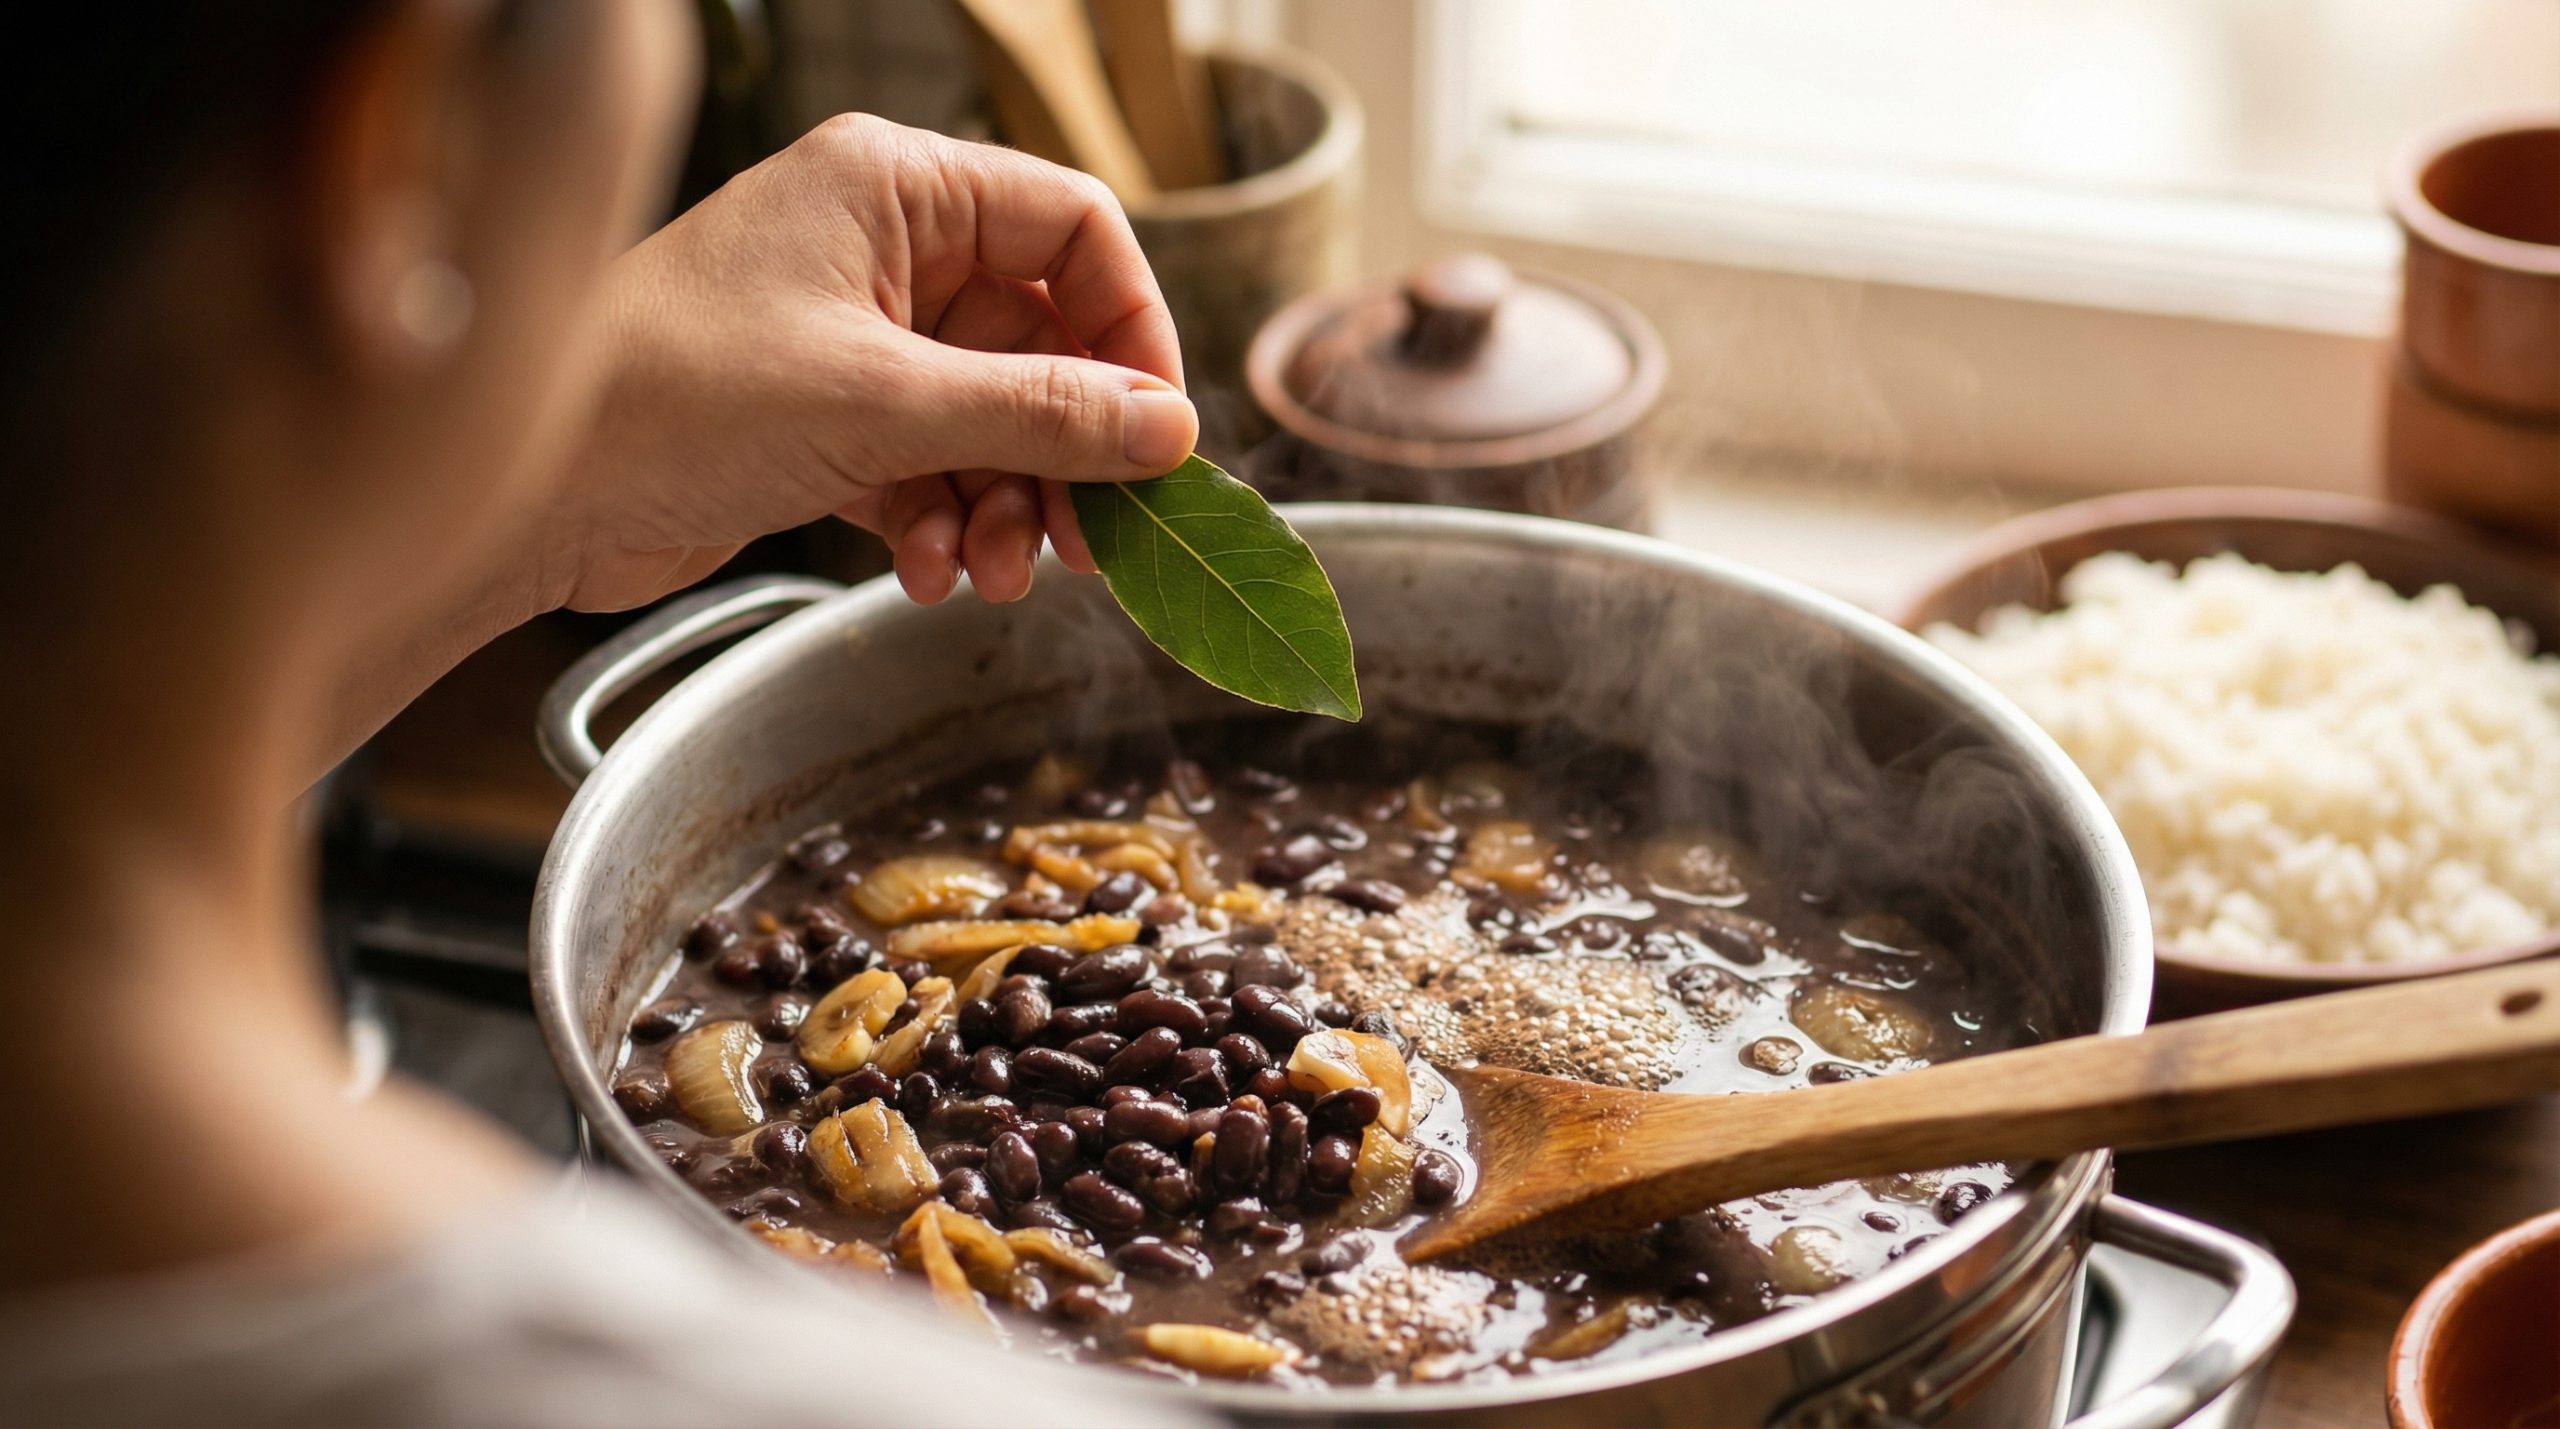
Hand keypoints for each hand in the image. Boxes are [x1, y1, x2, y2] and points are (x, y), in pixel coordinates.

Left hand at [546, 114, 1196, 610]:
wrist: (522, 489)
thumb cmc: (668, 394)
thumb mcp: (884, 405)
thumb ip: (1041, 416)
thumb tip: (1168, 430)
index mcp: (895, 187)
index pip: (1074, 229)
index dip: (1131, 330)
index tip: (1156, 431)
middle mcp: (880, 249)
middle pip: (1041, 342)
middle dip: (1066, 451)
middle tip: (1092, 542)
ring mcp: (852, 337)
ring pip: (991, 419)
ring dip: (1007, 506)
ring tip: (995, 577)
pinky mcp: (824, 419)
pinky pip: (933, 467)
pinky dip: (945, 523)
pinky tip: (929, 574)